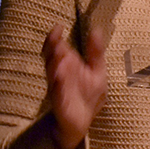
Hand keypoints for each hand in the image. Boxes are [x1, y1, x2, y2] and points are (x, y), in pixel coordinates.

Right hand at [41, 23, 106, 148]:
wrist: (83, 121)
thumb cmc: (89, 95)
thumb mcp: (97, 71)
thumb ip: (95, 52)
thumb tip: (95, 29)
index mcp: (69, 64)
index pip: (58, 47)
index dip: (55, 37)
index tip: (57, 27)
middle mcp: (61, 73)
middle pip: (52, 57)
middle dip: (53, 48)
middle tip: (55, 38)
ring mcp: (59, 87)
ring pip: (53, 72)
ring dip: (54, 64)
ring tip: (59, 54)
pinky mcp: (61, 102)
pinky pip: (57, 92)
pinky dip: (58, 85)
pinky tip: (60, 77)